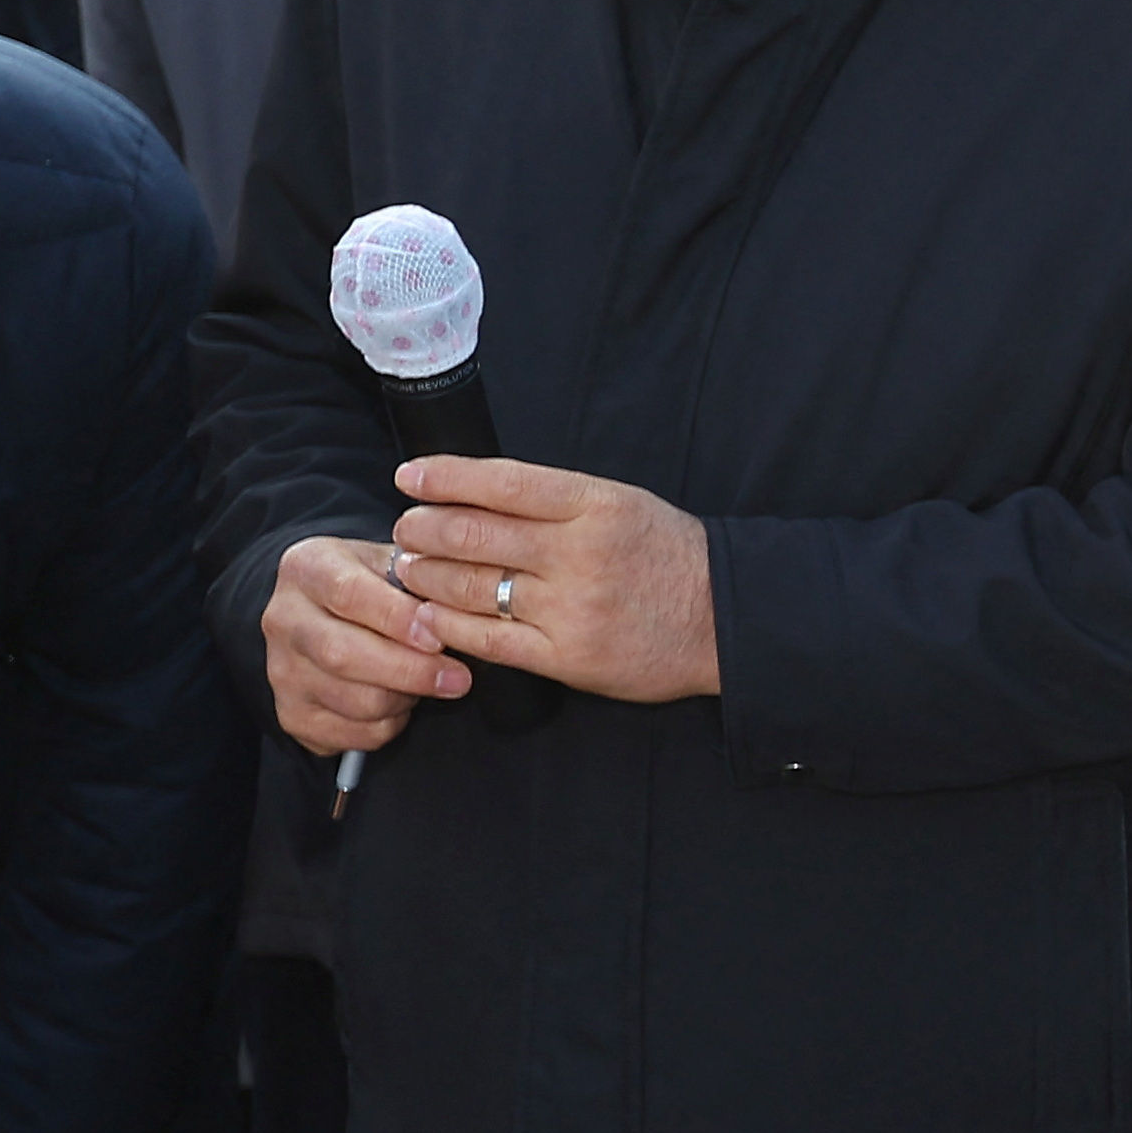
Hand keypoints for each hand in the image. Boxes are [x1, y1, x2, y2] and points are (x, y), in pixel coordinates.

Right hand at [263, 526, 470, 753]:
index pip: (347, 593)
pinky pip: (353, 735)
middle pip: (343, 655)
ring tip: (425, 681)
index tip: (438, 638)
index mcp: (306, 568)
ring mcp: (281, 671)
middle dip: (411, 671)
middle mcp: (283, 619)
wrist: (327, 615)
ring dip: (404, 699)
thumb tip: (460, 614)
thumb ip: (423, 583)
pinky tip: (399, 702)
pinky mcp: (292, 714)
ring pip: (354, 701)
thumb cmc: (375, 588)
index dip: (397, 619)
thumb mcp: (394, 565)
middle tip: (458, 678)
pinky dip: (390, 725)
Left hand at [385, 455, 722, 702]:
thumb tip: (471, 494)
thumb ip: (554, 500)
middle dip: (423, 530)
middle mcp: (581, 553)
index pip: (502, 483)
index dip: (445, 477)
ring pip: (469, 586)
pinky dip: (447, 623)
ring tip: (411, 569)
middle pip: (473, 534)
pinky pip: (486, 638)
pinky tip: (431, 613)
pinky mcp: (567, 655)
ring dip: (425, 576)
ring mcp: (572, 607)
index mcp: (596, 505)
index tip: (410, 477)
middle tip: (406, 530)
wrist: (725, 620)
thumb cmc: (667, 556)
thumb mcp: (621, 504)